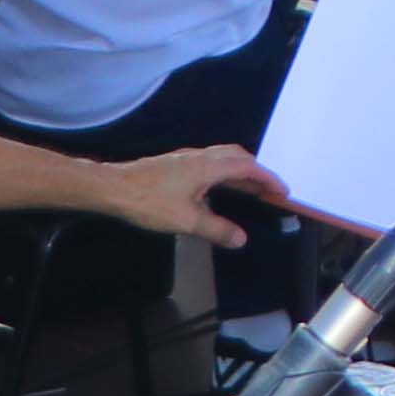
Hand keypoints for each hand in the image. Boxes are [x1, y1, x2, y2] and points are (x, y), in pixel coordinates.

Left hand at [106, 145, 282, 246]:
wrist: (112, 188)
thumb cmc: (149, 202)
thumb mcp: (186, 221)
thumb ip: (217, 229)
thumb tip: (241, 239)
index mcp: (209, 167)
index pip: (248, 168)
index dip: (268, 179)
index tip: (282, 191)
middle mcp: (200, 157)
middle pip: (237, 157)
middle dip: (256, 172)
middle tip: (267, 190)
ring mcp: (185, 159)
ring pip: (221, 158)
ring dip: (238, 172)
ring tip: (246, 191)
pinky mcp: (173, 165)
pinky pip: (208, 164)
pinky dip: (222, 173)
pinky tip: (214, 191)